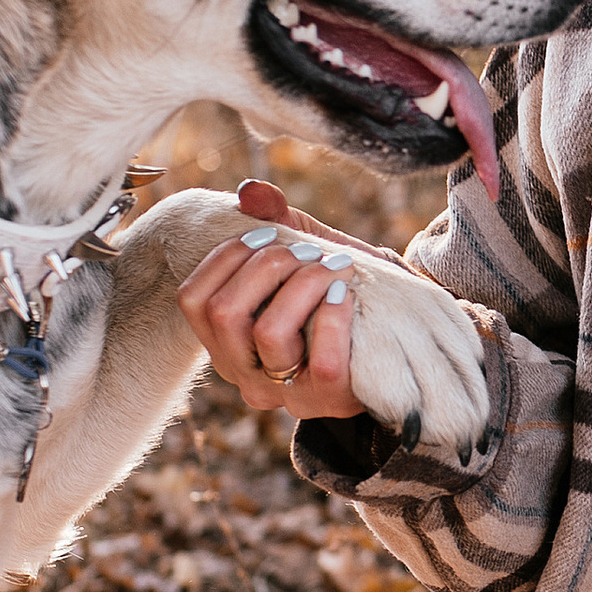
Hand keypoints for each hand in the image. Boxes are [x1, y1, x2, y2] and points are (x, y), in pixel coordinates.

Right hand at [176, 181, 367, 426]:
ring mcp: (285, 394)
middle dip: (267, 266)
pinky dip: (334, 316)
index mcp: (226, 343)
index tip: (266, 234)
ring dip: (303, 284)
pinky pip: (320, 361)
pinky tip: (347, 292)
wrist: (397, 336)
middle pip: (224, 313)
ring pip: (268, 334)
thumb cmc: (337, 293)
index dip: (224, 258)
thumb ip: (278, 219)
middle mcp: (245, 374)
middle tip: (307, 250)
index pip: (193, 300)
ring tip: (335, 265)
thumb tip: (250, 191)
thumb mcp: (304, 255)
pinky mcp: (329, 400)